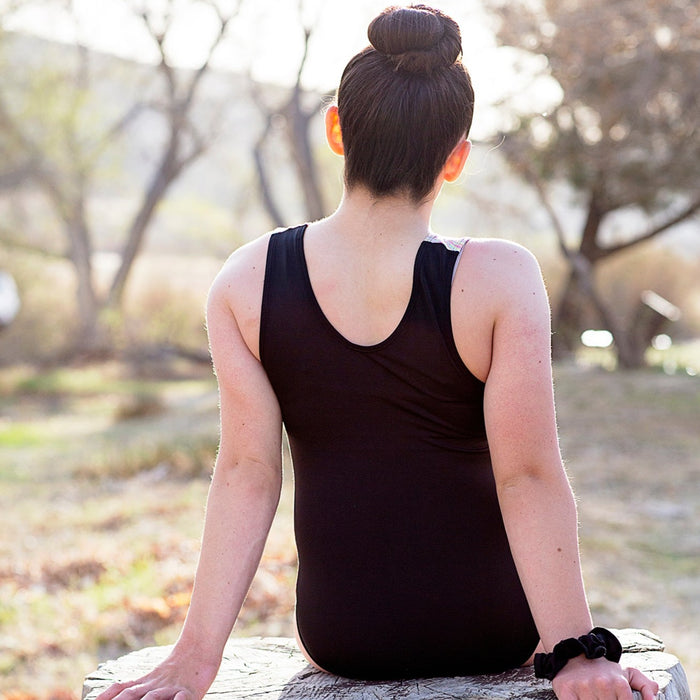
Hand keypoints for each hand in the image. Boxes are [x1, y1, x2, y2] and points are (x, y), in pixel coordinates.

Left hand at [94, 650, 219, 699]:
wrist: (199, 648)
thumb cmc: (177, 667)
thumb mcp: (152, 678)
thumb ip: (133, 687)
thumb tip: (113, 693)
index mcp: (146, 682)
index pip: (122, 689)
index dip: (107, 696)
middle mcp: (155, 686)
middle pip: (132, 694)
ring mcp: (172, 689)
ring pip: (154, 697)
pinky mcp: (190, 692)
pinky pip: (183, 698)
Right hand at [552, 656, 658, 699]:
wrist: (573, 655)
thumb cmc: (604, 671)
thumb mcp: (627, 674)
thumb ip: (644, 686)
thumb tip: (653, 699)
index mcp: (620, 684)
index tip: (612, 699)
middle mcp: (602, 684)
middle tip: (603, 697)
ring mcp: (583, 687)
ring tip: (594, 697)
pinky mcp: (566, 690)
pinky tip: (581, 699)